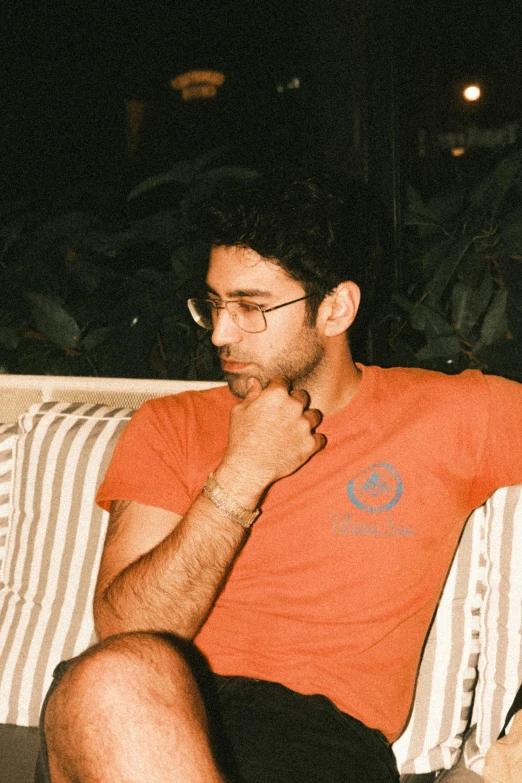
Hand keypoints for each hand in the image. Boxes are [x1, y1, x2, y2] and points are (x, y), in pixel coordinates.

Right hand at [217, 376, 325, 504]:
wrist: (249, 467)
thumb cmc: (241, 438)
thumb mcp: (239, 411)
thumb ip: (251, 394)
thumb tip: (255, 382)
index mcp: (276, 394)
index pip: (283, 381)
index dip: (278, 388)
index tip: (275, 396)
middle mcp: (294, 406)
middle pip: (303, 396)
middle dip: (295, 402)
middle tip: (285, 414)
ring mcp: (304, 425)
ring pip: (315, 415)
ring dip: (307, 420)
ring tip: (296, 428)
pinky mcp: (310, 444)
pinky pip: (320, 438)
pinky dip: (313, 440)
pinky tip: (302, 442)